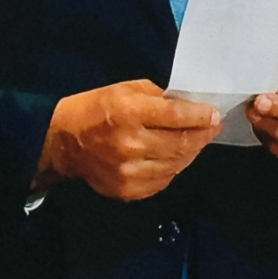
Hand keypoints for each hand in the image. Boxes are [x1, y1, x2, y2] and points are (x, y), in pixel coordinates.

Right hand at [34, 79, 220, 200]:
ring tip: (198, 141)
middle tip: (212, 128)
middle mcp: (130, 144)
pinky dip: (174, 168)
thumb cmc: (96, 108)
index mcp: (129, 112)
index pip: (176, 116)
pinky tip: (177, 157)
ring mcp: (128, 171)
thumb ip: (158, 96)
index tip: (214, 114)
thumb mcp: (126, 89)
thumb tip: (188, 106)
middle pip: (180, 143)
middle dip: (202, 135)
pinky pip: (162, 180)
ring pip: (175, 164)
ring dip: (191, 152)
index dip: (200, 116)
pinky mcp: (126, 190)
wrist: (63, 142)